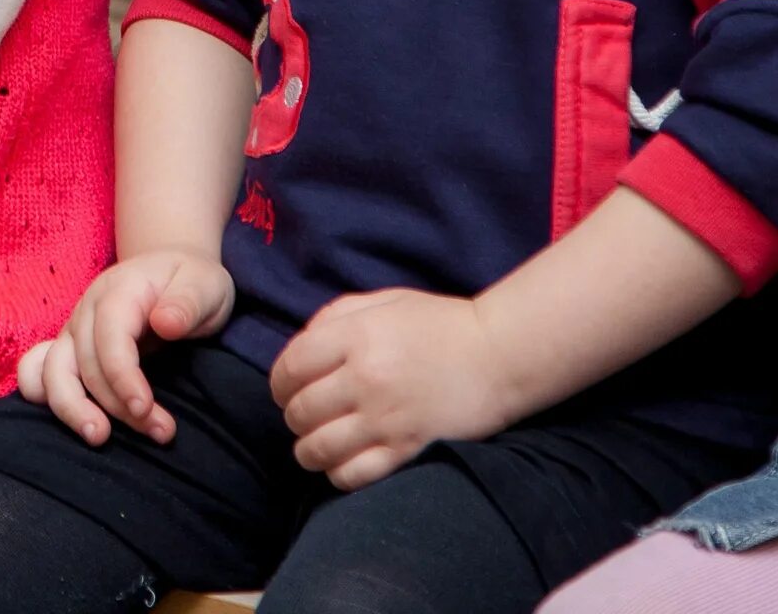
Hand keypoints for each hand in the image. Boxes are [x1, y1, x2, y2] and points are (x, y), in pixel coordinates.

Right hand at [17, 249, 234, 445]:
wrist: (168, 271)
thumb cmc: (190, 283)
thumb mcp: (205, 286)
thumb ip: (187, 304)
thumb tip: (165, 324)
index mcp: (119, 291)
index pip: (109, 336)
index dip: (123, 376)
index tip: (145, 408)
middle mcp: (87, 309)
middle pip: (85, 362)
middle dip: (117, 405)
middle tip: (159, 432)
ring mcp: (73, 329)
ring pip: (52, 371)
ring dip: (73, 409)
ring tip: (100, 438)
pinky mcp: (68, 349)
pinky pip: (37, 371)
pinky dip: (42, 395)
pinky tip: (69, 420)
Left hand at [271, 289, 527, 489]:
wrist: (499, 354)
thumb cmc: (439, 324)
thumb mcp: (383, 302)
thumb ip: (335, 317)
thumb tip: (299, 346)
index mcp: (355, 336)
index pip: (289, 368)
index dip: (278, 383)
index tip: (285, 390)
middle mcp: (365, 379)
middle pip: (298, 411)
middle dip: (293, 416)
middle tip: (305, 416)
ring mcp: (386, 418)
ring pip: (318, 449)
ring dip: (308, 450)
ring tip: (317, 444)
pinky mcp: (408, 449)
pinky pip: (353, 475)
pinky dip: (338, 474)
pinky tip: (342, 463)